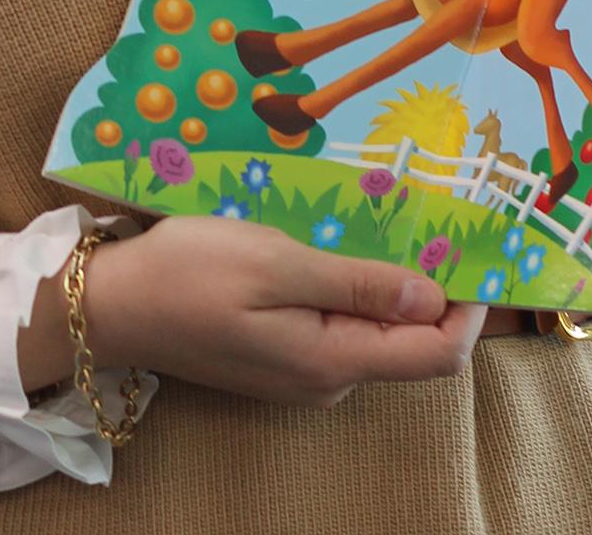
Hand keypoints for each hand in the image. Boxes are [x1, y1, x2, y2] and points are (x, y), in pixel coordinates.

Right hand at [70, 216, 485, 408]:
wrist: (114, 303)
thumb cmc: (192, 273)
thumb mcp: (277, 262)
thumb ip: (356, 283)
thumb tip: (430, 296)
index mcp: (334, 360)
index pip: (437, 355)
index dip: (468, 308)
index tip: (476, 248)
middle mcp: (329, 379)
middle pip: (411, 343)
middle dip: (430, 284)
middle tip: (429, 213)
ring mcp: (304, 372)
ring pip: (375, 331)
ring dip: (387, 281)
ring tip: (379, 215)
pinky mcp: (283, 355)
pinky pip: (341, 326)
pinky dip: (354, 288)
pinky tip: (333, 241)